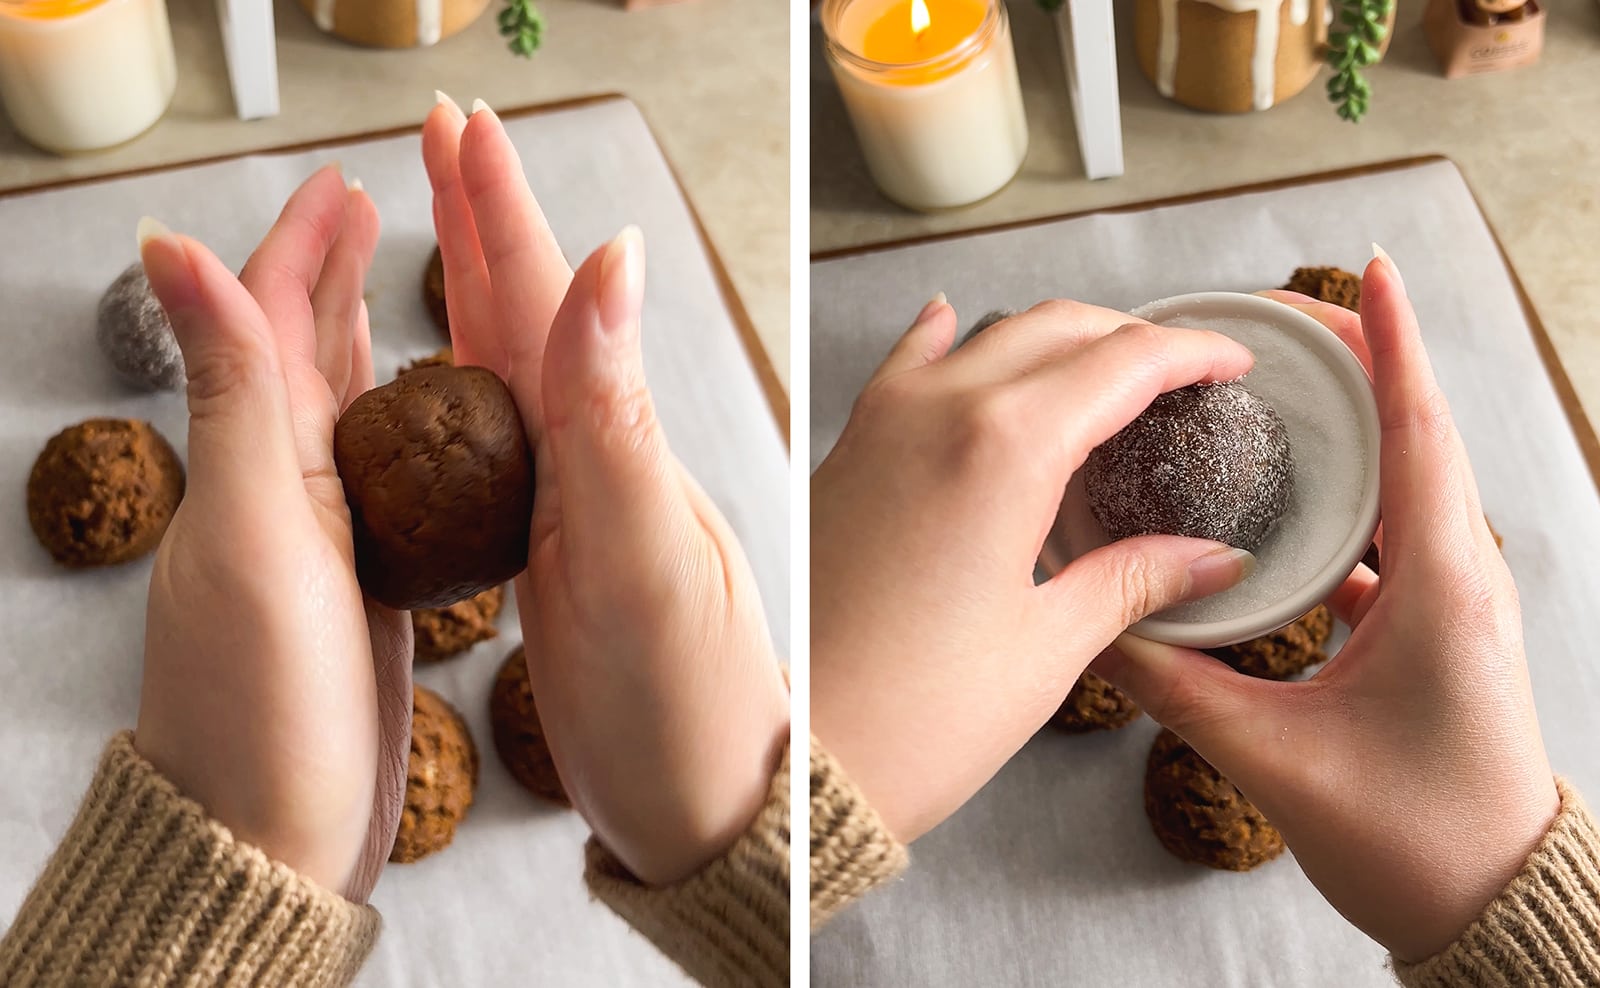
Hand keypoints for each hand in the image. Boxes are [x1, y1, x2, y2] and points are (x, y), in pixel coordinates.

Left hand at [135, 166, 413, 900]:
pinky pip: (380, 484)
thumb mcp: (256, 532)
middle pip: (299, 357)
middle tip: (367, 211)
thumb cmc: (261, 706)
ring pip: (341, 417)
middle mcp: (275, 494)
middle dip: (327, 276)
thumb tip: (170, 248)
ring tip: (389, 293)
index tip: (342, 186)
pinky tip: (423, 428)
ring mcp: (316, 544)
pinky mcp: (356, 590)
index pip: (268, 322)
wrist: (276, 840)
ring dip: (357, 344)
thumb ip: (233, 392)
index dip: (301, 246)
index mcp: (251, 464)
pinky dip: (401, 434)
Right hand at [422, 96, 787, 884]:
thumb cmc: (688, 713)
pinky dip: (486, 387)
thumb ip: (616, 418)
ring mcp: (591, 508)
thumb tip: (614, 257)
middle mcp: (605, 461)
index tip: (461, 123)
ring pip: (525, 369)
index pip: (551, 295)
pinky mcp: (574, 562)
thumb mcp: (643, 564)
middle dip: (485, 217)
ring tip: (454, 220)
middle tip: (445, 133)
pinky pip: (517, 445)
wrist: (716, 817)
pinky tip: (479, 374)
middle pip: (535, 312)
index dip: (497, 206)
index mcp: (616, 444)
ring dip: (487, 284)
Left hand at [810, 297, 1256, 842]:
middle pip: (1060, 330)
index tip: (1235, 363)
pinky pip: (908, 363)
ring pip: (989, 337)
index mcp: (1006, 447)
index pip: (1125, 362)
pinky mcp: (848, 451)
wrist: (798, 753)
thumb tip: (1215, 558)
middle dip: (1134, 338)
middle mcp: (940, 410)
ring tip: (1105, 371)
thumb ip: (1135, 580)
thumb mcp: (1049, 647)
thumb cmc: (916, 715)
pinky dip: (951, 341)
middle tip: (1185, 373)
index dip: (1192, 353)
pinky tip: (960, 326)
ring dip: (1057, 339)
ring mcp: (883, 422)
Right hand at [1096, 252, 1559, 961]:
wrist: (1492, 907)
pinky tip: (1292, 491)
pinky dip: (1348, 491)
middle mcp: (1460, 576)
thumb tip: (1093, 626)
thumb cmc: (1413, 840)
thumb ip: (1177, 687)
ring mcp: (1454, 599)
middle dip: (1360, 361)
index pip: (1417, 432)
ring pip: (1407, 479)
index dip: (1392, 343)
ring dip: (1357, 420)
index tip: (1372, 267)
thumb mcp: (1275, 760)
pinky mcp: (1435, 626)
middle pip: (1414, 434)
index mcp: (1441, 587)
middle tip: (1282, 316)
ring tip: (1284, 382)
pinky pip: (1393, 532)